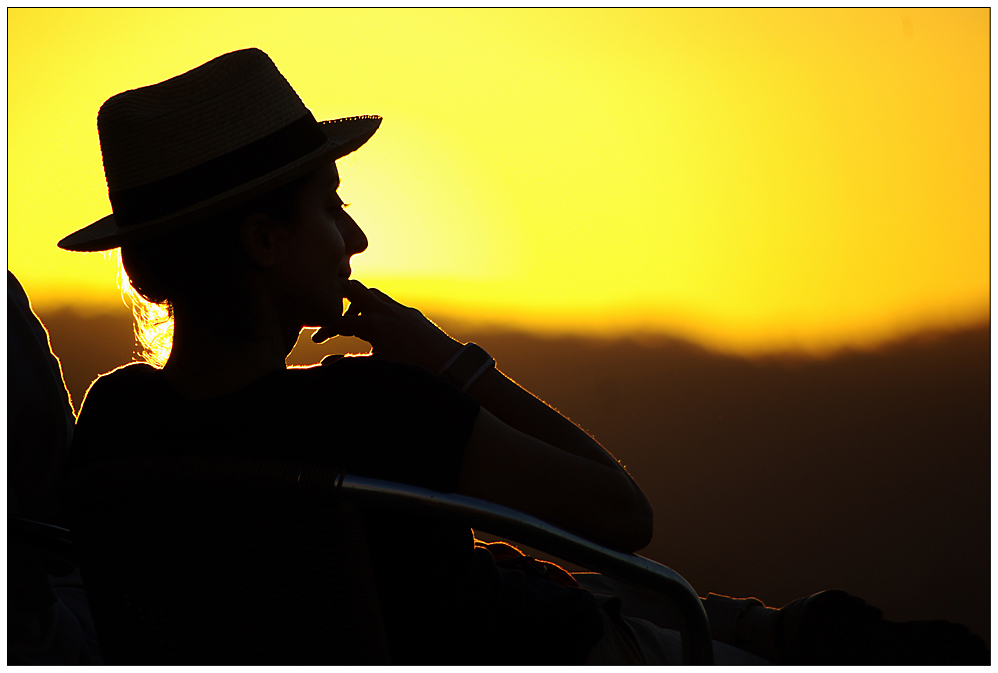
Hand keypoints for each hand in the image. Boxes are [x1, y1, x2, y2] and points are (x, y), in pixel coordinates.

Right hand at [312, 280, 461, 372]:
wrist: (450, 366)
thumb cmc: (413, 371)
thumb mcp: (378, 368)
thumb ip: (350, 364)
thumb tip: (326, 365)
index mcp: (372, 324)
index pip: (339, 322)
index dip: (324, 330)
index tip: (316, 340)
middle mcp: (385, 311)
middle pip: (353, 289)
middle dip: (337, 295)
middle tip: (328, 308)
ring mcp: (400, 310)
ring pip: (373, 294)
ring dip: (359, 302)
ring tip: (353, 320)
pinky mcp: (412, 314)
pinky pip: (389, 304)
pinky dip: (377, 309)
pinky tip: (378, 325)